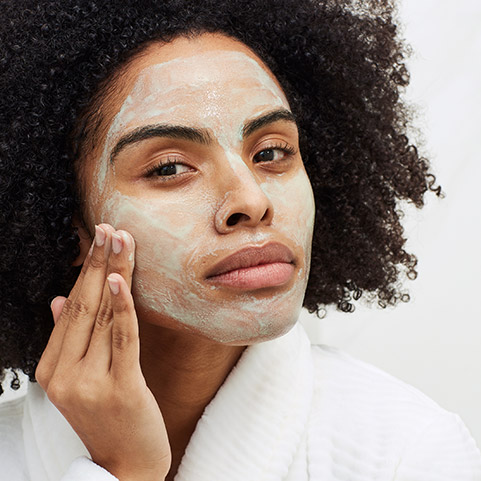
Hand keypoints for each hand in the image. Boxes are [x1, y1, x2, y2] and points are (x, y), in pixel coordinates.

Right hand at [36, 224, 170, 480]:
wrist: (126, 468)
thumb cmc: (109, 419)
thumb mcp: (80, 380)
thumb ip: (67, 339)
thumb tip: (59, 299)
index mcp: (53, 369)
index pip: (71, 309)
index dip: (86, 271)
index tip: (98, 239)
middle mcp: (65, 375)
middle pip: (85, 306)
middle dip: (98, 262)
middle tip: (108, 228)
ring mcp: (90, 383)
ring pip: (104, 316)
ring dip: (115, 272)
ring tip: (120, 239)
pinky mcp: (121, 388)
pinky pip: (122, 338)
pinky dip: (122, 306)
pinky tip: (122, 279)